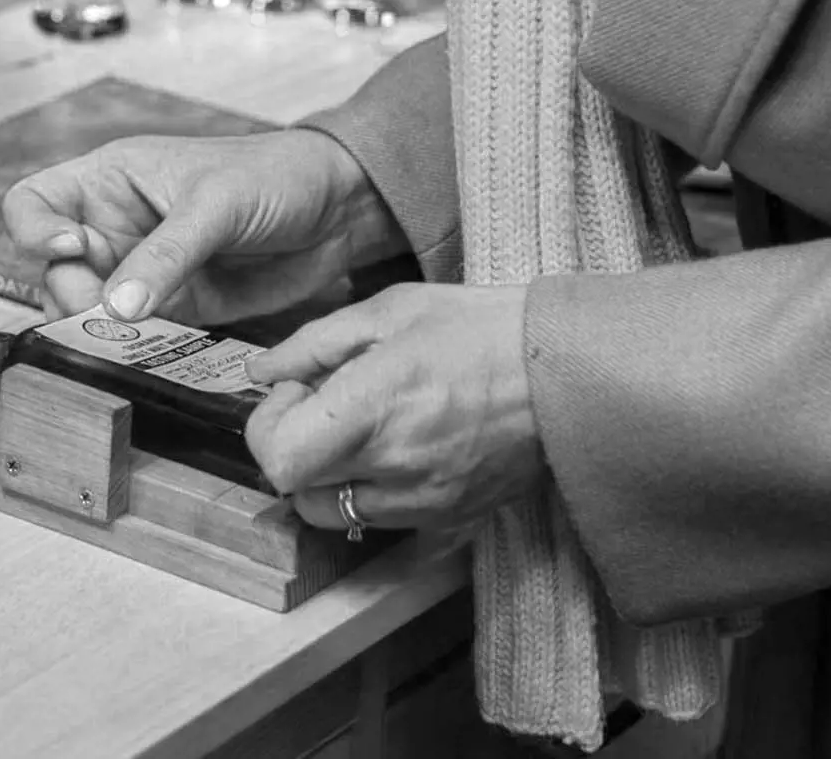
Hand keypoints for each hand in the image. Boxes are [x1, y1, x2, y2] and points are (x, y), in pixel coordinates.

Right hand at [2, 131, 401, 324]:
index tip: (71, 248)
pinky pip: (133, 337)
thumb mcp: (216, 203)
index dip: (34, 230)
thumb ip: (166, 254)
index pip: (33, 203)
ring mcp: (139, 272)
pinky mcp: (173, 309)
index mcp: (109, 180)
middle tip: (108, 313)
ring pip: (86, 312)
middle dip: (72, 295)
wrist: (339, 209)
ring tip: (135, 333)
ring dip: (99, 330)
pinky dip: (134, 350)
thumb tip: (116, 309)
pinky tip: (154, 348)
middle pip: (52, 271)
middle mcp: (112, 226)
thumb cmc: (275, 175)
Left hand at [243, 283, 543, 535]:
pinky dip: (367, 489)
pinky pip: (378, 518)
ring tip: (357, 429)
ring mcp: (420, 499)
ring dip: (325, 474)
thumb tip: (263, 370)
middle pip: (295, 488)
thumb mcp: (390, 311)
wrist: (567, 372)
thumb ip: (315, 343)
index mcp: (371, 405)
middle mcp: (391, 463)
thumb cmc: (481, 330)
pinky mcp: (447, 517)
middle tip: (321, 406)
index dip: (269, 426)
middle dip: (292, 445)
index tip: (293, 393)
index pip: (278, 457)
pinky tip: (393, 446)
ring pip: (332, 512)